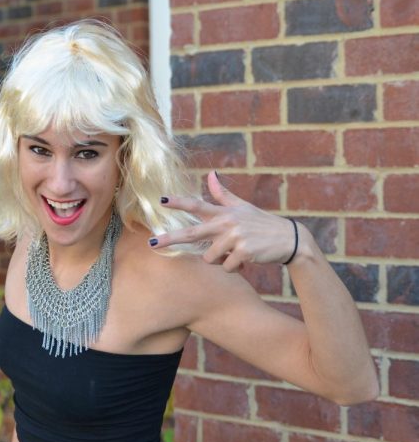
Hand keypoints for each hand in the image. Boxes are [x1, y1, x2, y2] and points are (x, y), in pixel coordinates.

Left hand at [150, 171, 298, 271]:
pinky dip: (234, 267)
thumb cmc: (261, 224)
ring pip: (210, 258)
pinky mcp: (244, 252)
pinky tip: (246, 259)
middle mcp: (227, 223)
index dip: (179, 202)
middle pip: (192, 233)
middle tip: (152, 244)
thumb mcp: (242, 207)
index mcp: (224, 212)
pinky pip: (227, 267)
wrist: (289, 240)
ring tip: (235, 252)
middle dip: (170, 238)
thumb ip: (222, 194)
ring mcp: (235, 238)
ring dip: (220, 260)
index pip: (197, 204)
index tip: (161, 200)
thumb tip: (211, 174)